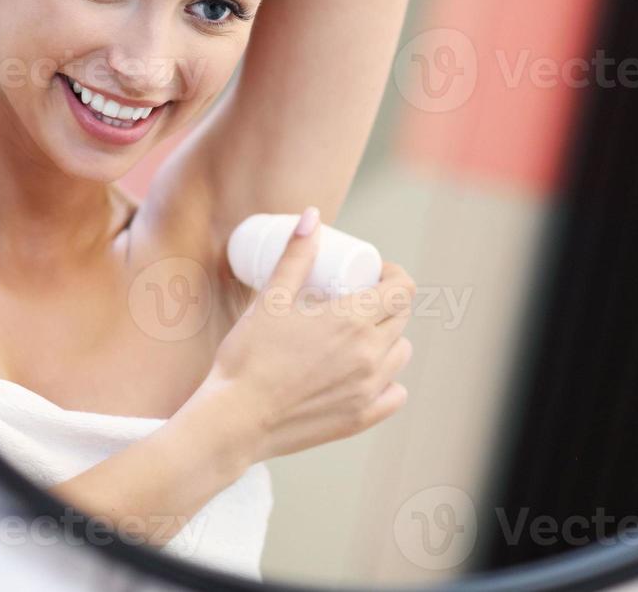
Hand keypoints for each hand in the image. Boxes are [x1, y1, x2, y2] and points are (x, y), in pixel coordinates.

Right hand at [202, 206, 415, 462]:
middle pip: (401, 318)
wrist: (234, 420)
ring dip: (388, 339)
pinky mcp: (362, 419)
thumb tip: (312, 217)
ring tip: (360, 334)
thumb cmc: (248, 356)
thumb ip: (295, 256)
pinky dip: (387, 380)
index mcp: (353, 321)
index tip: (374, 273)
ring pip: (400, 354)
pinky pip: (394, 394)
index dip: (393, 275)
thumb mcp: (271, 300)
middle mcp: (370, 355)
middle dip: (387, 302)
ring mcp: (369, 390)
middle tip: (359, 299)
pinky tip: (364, 373)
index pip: (402, 289)